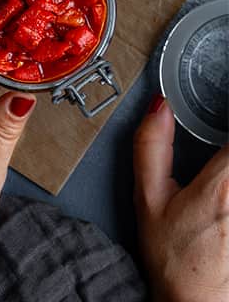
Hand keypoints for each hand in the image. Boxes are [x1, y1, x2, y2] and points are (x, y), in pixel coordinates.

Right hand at [134, 93, 228, 301]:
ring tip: (219, 177)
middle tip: (217, 161)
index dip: (226, 118)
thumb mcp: (147, 199)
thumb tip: (159, 109)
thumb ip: (150, 147)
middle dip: (227, 153)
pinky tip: (223, 191)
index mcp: (222, 184)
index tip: (218, 118)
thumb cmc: (174, 259)